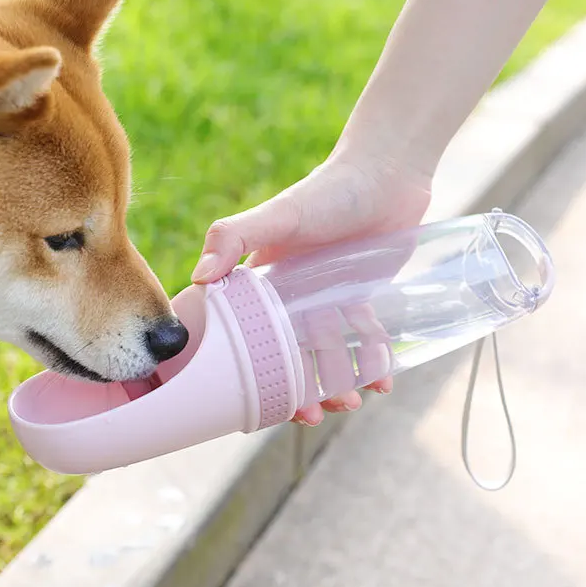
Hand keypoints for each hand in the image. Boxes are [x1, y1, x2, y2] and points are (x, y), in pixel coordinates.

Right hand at [192, 149, 431, 425]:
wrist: (387, 171)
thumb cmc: (329, 191)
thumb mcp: (280, 214)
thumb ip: (234, 237)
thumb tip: (198, 278)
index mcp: (263, 283)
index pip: (250, 335)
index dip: (253, 372)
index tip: (261, 402)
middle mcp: (292, 295)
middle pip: (290, 354)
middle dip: (299, 390)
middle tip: (314, 414)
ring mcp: (329, 298)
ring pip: (329, 353)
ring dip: (338, 383)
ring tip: (351, 403)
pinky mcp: (364, 296)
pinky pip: (366, 339)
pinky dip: (373, 364)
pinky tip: (382, 384)